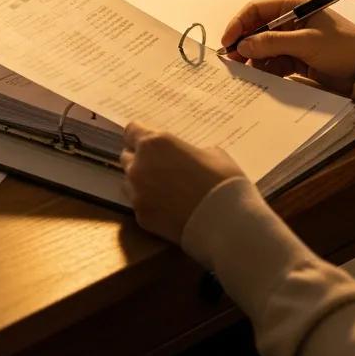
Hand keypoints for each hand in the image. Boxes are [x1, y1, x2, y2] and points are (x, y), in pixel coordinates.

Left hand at [120, 123, 243, 242]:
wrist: (227, 223)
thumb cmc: (223, 181)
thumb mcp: (212, 153)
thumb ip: (188, 151)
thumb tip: (184, 156)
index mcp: (154, 144)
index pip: (131, 132)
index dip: (140, 136)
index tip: (150, 144)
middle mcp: (138, 165)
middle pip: (127, 157)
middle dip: (140, 160)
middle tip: (161, 168)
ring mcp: (136, 192)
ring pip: (130, 181)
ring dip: (142, 182)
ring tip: (165, 191)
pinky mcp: (140, 215)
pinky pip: (139, 204)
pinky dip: (149, 204)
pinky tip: (168, 209)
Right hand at [221, 0, 354, 94]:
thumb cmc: (343, 48)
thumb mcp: (306, 42)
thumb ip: (272, 43)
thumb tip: (242, 46)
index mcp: (294, 7)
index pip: (257, 10)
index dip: (239, 23)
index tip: (227, 40)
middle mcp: (290, 21)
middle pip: (256, 30)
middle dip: (243, 44)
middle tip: (231, 59)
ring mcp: (292, 41)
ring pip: (262, 47)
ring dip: (252, 58)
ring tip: (244, 70)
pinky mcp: (296, 58)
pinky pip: (272, 61)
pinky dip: (264, 68)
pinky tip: (259, 75)